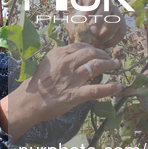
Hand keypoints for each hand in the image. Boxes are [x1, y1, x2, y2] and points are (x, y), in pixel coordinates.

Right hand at [0, 43, 121, 140]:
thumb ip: (62, 58)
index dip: (93, 48)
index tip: (99, 52)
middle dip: (104, 54)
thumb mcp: (47, 64)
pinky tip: (118, 86)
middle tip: (111, 58)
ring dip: (110, 64)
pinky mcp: (75, 94)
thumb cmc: (37, 84)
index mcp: (59, 54)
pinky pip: (96, 90)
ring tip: (116, 65)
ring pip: (96, 66)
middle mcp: (67, 63)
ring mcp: (72, 79)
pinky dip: (110, 88)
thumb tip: (76, 56)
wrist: (29, 102)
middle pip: (91, 53)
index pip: (81, 46)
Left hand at [66, 0, 126, 48]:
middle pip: (106, 8)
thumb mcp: (71, 22)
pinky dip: (112, 41)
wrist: (84, 30)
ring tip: (95, 42)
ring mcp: (116, 13)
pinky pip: (121, 32)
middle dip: (99, 21)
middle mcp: (106, 3)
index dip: (88, 10)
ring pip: (116, 20)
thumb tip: (77, 32)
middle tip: (91, 32)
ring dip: (106, 32)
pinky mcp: (121, 25)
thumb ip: (73, 26)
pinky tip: (101, 47)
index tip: (82, 21)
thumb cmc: (77, 23)